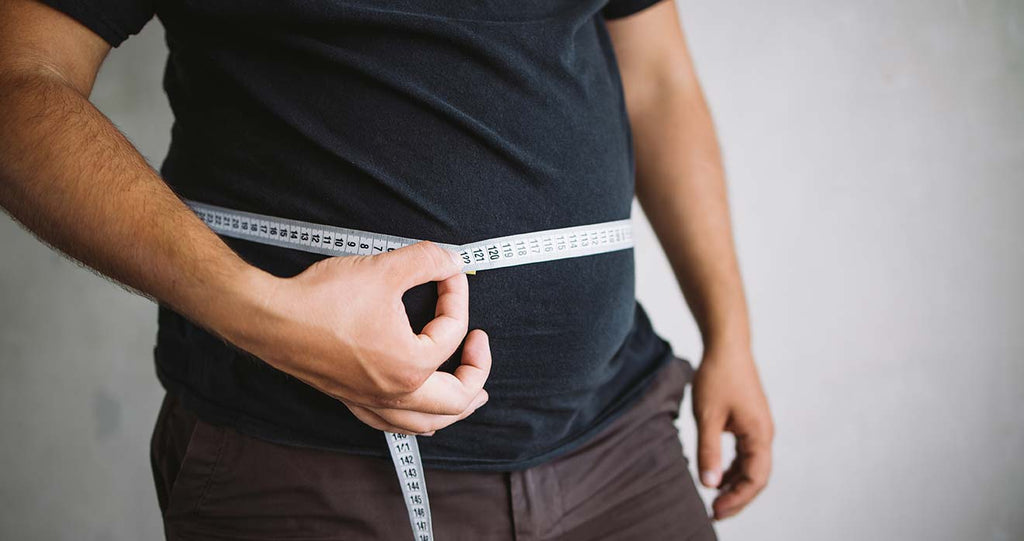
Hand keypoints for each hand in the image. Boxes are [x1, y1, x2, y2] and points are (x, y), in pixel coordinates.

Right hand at [229, 241, 489, 435]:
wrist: (271, 318)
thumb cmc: (324, 298)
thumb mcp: (386, 268)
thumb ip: (428, 260)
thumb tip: (451, 260)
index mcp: (411, 366)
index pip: (452, 332)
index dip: (457, 294)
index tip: (448, 272)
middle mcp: (395, 393)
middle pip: (455, 400)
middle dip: (477, 373)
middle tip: (479, 347)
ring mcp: (370, 401)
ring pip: (425, 423)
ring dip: (453, 409)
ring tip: (470, 395)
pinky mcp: (350, 399)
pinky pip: (392, 423)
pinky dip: (414, 418)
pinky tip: (415, 405)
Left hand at [692, 344, 773, 519]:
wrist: (727, 346)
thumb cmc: (717, 377)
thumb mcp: (707, 416)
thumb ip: (708, 451)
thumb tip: (709, 485)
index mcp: (759, 434)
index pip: (755, 478)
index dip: (737, 498)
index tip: (715, 510)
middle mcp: (764, 433)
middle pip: (757, 476)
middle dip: (738, 497)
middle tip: (715, 512)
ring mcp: (759, 427)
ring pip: (752, 466)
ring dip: (735, 483)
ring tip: (715, 499)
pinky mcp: (750, 422)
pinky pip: (747, 453)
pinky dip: (734, 468)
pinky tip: (718, 475)